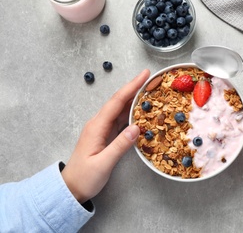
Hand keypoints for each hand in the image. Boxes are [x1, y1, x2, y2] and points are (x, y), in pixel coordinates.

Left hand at [61, 69, 149, 202]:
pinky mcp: (105, 135)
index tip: (144, 75)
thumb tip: (136, 127)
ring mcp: (101, 128)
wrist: (71, 188)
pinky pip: (119, 118)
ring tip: (149, 91)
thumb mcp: (103, 164)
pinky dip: (130, 111)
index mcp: (97, 126)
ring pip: (119, 108)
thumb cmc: (85, 177)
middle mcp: (98, 123)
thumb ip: (119, 145)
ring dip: (133, 98)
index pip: (116, 102)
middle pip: (118, 101)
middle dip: (134, 88)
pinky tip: (139, 110)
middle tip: (151, 79)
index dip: (131, 87)